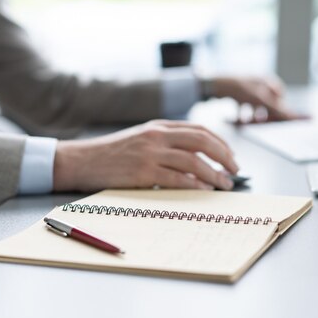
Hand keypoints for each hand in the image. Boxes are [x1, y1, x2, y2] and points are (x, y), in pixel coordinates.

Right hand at [53, 120, 237, 191]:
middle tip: (235, 170)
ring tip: (225, 184)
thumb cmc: (111, 153)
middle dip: (224, 156)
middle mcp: (157, 136)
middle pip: (202, 141)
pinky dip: (195, 185)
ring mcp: (150, 153)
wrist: (81, 160)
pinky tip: (204, 190)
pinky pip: (177, 178)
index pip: (199, 129)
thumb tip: (196, 157)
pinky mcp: (143, 172)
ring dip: (214, 174)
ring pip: (193, 161)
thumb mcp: (140, 138)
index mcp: (158, 126)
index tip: (230, 155)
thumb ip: (165, 142)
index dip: (220, 142)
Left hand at [210, 76, 306, 121]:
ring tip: (247, 122)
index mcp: (272, 85)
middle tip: (257, 123)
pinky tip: (239, 119)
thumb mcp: (263, 101)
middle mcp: (264, 85)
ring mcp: (252, 89)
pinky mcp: (241, 94)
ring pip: (257, 109)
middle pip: (269, 108)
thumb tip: (300, 117)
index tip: (281, 123)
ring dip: (253, 117)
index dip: (281, 116)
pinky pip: (246, 107)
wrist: (216, 84)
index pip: (282, 105)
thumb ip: (281, 111)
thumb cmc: (241, 89)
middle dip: (263, 117)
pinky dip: (243, 114)